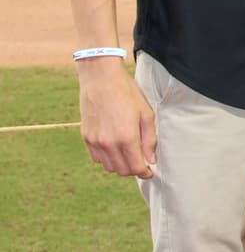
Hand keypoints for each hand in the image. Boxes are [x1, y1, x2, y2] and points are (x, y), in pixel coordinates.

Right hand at [78, 61, 156, 177]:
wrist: (100, 79)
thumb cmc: (126, 93)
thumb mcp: (146, 113)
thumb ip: (149, 139)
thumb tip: (151, 160)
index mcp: (126, 137)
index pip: (136, 168)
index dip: (144, 173)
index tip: (149, 171)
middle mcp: (108, 143)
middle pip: (122, 171)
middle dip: (133, 169)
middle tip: (140, 161)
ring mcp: (95, 141)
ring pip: (108, 166)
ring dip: (119, 164)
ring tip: (127, 152)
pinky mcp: (86, 137)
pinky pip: (96, 158)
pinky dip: (106, 158)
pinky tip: (113, 147)